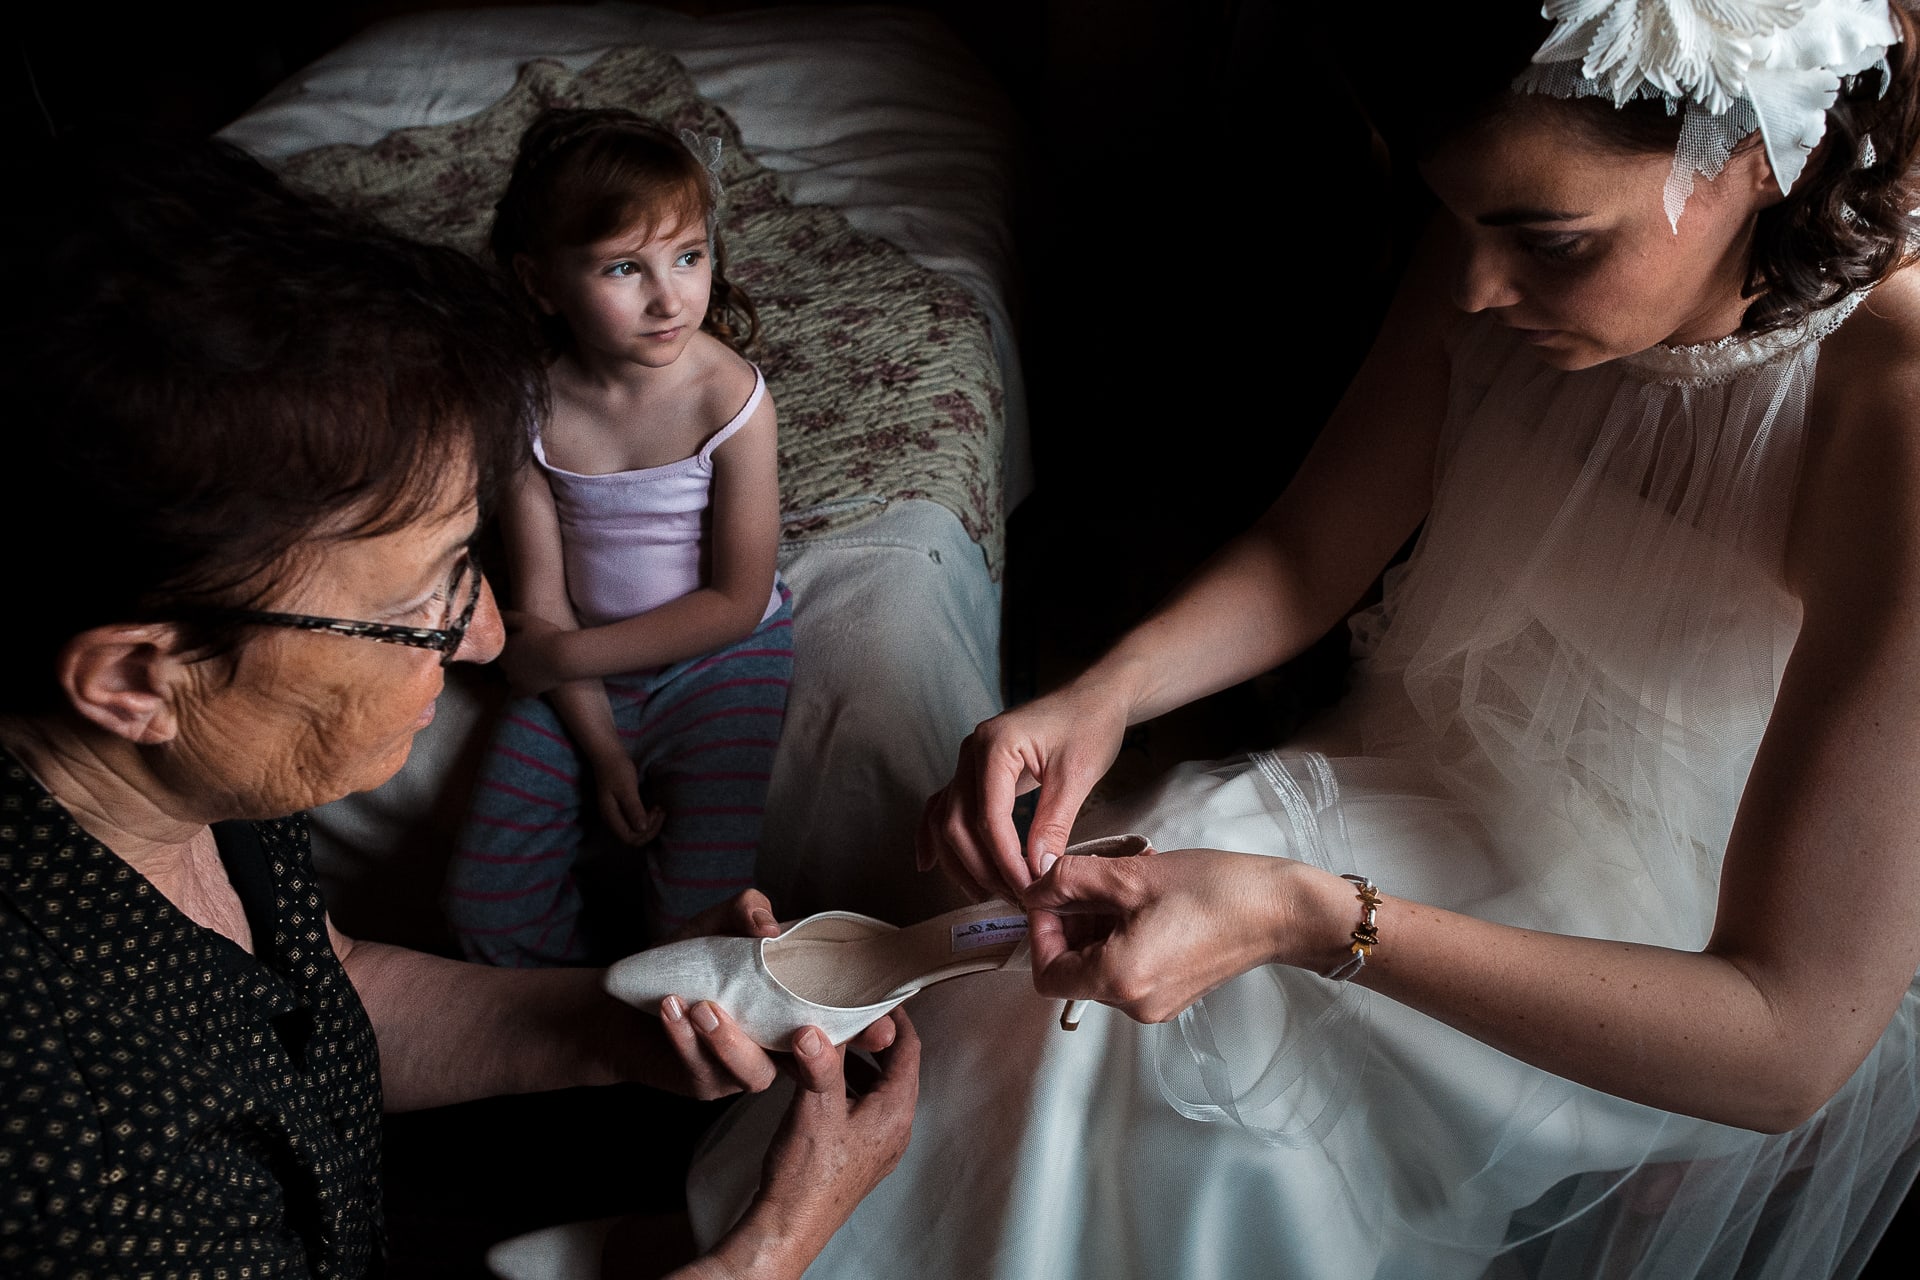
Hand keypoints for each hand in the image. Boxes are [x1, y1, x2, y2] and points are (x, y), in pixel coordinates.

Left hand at [497, 609, 567, 695]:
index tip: (520, 642)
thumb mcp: (526, 620)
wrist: (564, 657)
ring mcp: (515, 680)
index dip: (509, 644)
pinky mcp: (527, 690)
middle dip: (512, 658)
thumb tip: (496, 614)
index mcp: (503, 649)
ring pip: (510, 677)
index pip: (498, 648)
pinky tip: (529, 682)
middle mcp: (505, 666)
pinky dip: (521, 688)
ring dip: (516, 672)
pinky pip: (517, 693)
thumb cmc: (546, 635)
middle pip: (504, 663)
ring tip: (531, 665)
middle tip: (527, 652)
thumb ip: (508, 617)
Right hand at [592, 752, 663, 846]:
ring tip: (659, 809)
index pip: (630, 838)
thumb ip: (633, 809)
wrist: (608, 755)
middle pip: (633, 838)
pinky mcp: (621, 809)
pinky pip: (634, 822)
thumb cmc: (617, 770)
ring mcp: (616, 815)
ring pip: (635, 831)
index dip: (647, 832)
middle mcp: (612, 819)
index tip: (656, 813)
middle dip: (650, 829)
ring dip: (649, 824)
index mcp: (611, 817)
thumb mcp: (627, 789)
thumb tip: (642, 829)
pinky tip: (653, 808)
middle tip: (660, 810)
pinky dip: (646, 819)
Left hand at [646, 893, 902, 1100]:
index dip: (866, 1028)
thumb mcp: (720, 926)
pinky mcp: (705, 1083)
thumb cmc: (688, 965)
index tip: (886, 1027)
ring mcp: (743, 1068)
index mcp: (792, 1009)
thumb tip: (769, 926)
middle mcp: (777, 1045)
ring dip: (729, 1042)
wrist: (630, 1000)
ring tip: (702, 1007)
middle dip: (819, 1059)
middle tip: (805, 1036)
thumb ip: (748, 911)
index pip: (840, 1022)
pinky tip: (671, 1010)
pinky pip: (703, 1068)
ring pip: (752, 1072)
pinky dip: (686, 1039)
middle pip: (813, 1066)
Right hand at [708, 1010, 921, 1276]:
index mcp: (895, 1111)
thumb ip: (820, 1062)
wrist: (788, 1226)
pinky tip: (819, 1080)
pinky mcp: (858, 1154)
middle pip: (894, 1066)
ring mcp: (878, 1144)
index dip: (896, 1017)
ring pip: (876, 1087)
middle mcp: (894, 1128)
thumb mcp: (815, 1107)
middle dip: (873, 1038)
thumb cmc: (807, 1176)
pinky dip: (847, 1086)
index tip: (880, 994)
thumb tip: (816, 1027)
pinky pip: (861, 1107)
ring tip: (832, 1040)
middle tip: (852, 1012)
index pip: (909, 1048)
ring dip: (858, 1062)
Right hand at [917, 681, 1130, 902]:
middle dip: (982, 867)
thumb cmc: (1089, 726)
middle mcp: (971, 752)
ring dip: (961, 862)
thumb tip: (1037, 870)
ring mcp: (967, 762)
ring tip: (988, 894)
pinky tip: (929, 865)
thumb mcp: (1076, 776)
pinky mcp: (973, 772)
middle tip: (1014, 898)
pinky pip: (941, 807)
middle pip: (957, 823)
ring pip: (945, 821)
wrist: (1094, 698)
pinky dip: (933, 837)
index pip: (989, 817)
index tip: (1027, 889)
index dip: (1005, 860)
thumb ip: (1053, 823)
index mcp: (995, 746)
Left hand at [1024, 847, 1320, 1023]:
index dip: (1040, 932)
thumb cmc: (1212, 891)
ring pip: (1100, 966)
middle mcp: (1134, 1005)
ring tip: (1122, 882)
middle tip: (1089, 878)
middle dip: (1071, 922)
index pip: (1047, 974)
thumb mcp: (1128, 875)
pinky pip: (1128, 968)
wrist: (1278, 909)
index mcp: (1118, 981)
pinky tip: (1143, 900)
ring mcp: (1156, 1004)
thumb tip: (1034, 886)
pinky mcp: (1174, 993)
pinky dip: (1121, 935)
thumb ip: (1070, 881)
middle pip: (1073, 970)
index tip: (1051, 895)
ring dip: (1097, 925)